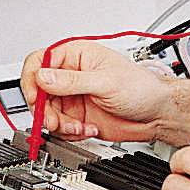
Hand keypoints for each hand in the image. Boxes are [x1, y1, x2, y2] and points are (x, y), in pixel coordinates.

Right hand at [20, 41, 189, 144]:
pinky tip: (87, 129)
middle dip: (45, 109)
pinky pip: (58, 127)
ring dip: (59, 124)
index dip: (32, 79)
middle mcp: (70, 75)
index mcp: (76, 56)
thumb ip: (72, 81)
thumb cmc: (141, 88)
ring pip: (46, 112)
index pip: (39, 62)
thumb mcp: (106, 82)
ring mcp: (72, 97)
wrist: (156, 114)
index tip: (36, 97)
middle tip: (55, 120)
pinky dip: (69, 133)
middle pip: (38, 91)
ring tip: (78, 126)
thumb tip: (43, 77)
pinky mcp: (76, 117)